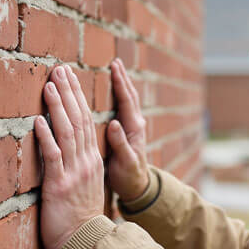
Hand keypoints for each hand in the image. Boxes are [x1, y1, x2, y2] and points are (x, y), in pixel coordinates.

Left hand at [34, 64, 105, 248]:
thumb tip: (64, 147)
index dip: (77, 97)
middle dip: (69, 92)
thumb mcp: (83, 186)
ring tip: (50, 85)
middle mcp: (87, 162)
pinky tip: (38, 119)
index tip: (69, 77)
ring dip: (58, 106)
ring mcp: (75, 173)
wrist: (85, 244)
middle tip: (60, 69)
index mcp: (92, 160)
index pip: (87, 121)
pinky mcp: (60, 185)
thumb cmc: (80, 220)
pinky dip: (46, 136)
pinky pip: (54, 155)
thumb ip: (77, 165)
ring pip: (68, 132)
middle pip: (80, 119)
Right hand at [106, 58, 149, 201]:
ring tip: (114, 68)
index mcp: (134, 129)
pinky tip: (112, 89)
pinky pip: (122, 108)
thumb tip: (114, 123)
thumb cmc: (129, 176)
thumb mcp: (124, 162)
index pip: (127, 100)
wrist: (137, 187)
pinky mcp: (127, 130)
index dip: (120, 83)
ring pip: (126, 100)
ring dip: (121, 84)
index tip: (114, 67)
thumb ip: (120, 143)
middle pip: (128, 95)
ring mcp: (132, 126)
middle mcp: (135, 124)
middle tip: (114, 61)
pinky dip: (118, 95)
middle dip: (122, 78)